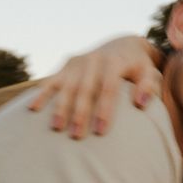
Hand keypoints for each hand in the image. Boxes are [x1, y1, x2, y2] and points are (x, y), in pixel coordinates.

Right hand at [28, 36, 163, 138]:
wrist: (122, 45)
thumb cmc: (138, 67)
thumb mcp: (150, 73)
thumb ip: (149, 87)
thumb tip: (140, 104)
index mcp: (115, 61)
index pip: (108, 87)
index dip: (104, 109)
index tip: (101, 131)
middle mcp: (94, 59)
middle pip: (84, 88)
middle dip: (79, 113)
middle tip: (77, 136)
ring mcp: (77, 61)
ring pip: (66, 86)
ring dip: (60, 107)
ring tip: (56, 128)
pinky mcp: (66, 65)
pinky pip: (52, 80)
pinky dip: (42, 94)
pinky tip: (33, 109)